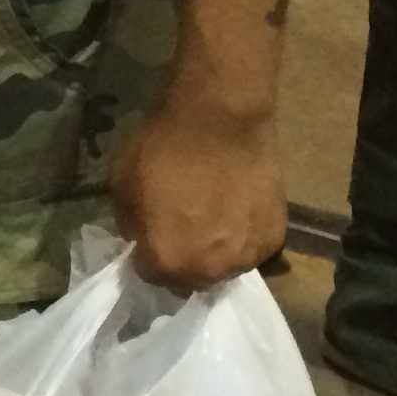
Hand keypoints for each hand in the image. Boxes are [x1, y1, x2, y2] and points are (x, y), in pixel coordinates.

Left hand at [110, 95, 285, 289]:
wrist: (220, 116)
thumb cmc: (164, 146)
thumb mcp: (122, 184)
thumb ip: (130, 224)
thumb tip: (139, 238)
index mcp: (167, 261)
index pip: (151, 276)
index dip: (148, 255)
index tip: (150, 235)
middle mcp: (208, 271)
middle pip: (190, 279)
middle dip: (182, 259)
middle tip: (182, 227)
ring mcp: (246, 257)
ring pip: (224, 267)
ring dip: (215, 251)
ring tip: (213, 217)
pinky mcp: (275, 238)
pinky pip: (253, 248)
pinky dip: (244, 236)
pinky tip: (237, 208)